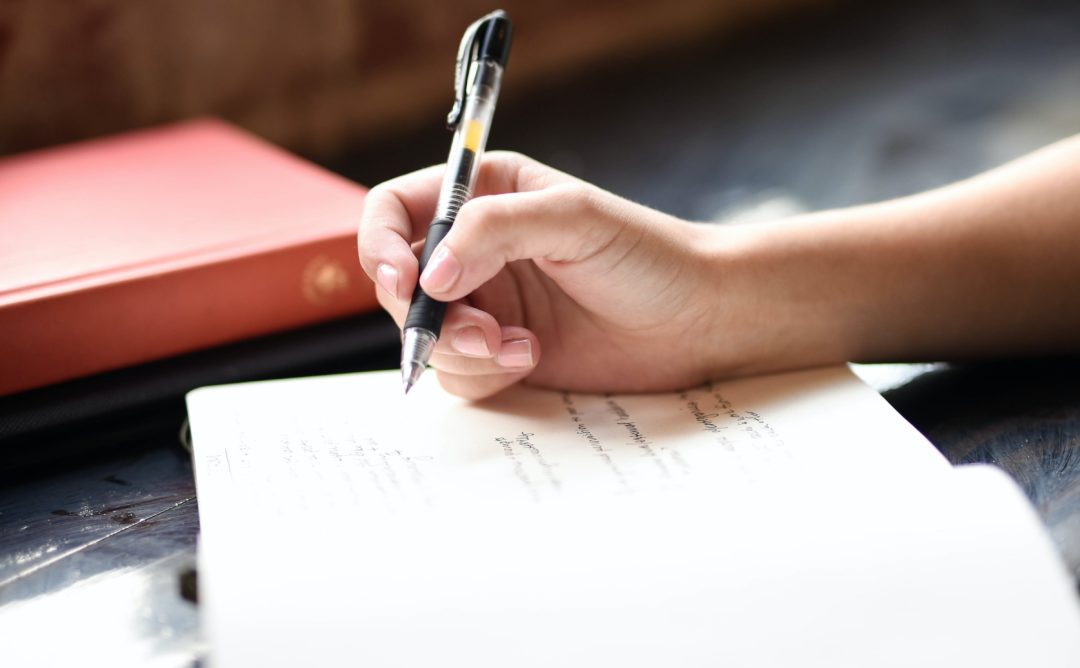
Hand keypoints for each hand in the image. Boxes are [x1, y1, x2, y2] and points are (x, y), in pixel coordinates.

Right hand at [357, 152, 729, 398]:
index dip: (380, 246)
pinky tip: (532, 359)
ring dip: (461, 349)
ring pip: (424, 337)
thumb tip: (428, 276)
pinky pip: (457, 374)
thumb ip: (495, 230)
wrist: (698, 320)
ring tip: (519, 347)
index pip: (395, 212)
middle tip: (480, 331)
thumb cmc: (648, 255)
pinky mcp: (501, 354)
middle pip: (400, 284)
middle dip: (429, 315)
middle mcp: (474, 250)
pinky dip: (485, 374)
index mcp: (484, 196)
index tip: (403, 281)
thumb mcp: (573, 220)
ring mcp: (486, 305)